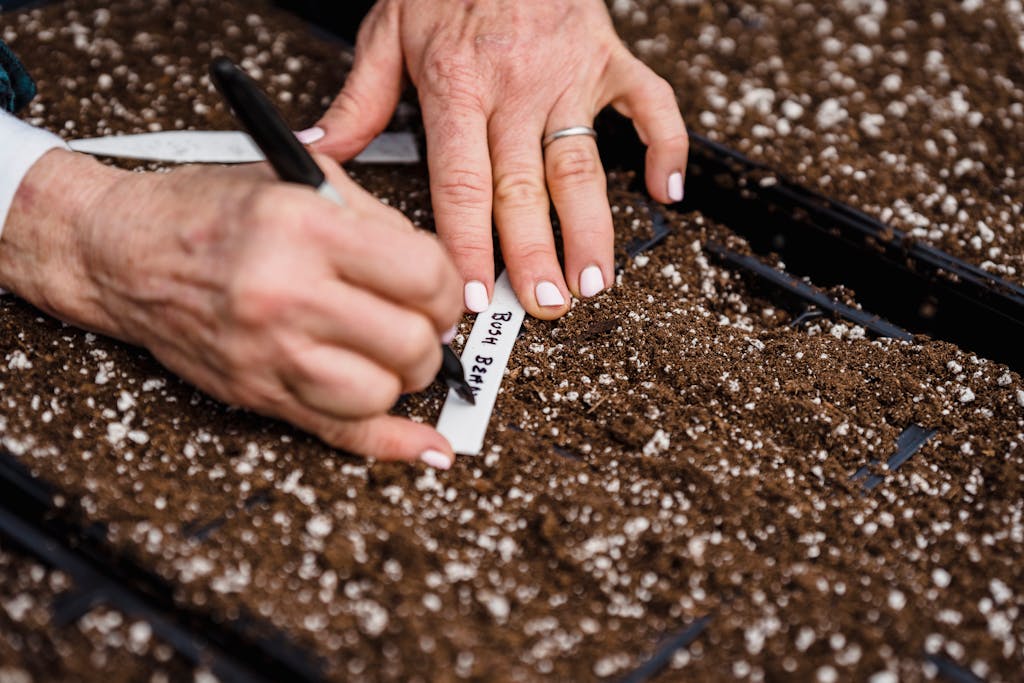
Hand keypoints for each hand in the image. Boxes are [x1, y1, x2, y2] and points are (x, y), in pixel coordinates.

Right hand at [0, 150, 462, 466]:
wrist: (122, 254)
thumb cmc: (207, 213)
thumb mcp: (299, 182)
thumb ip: (376, 221)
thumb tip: (437, 272)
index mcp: (305, 230)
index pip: (423, 277)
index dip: (446, 287)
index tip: (438, 288)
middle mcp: (287, 295)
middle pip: (409, 342)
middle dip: (431, 335)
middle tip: (420, 321)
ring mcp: (270, 353)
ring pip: (382, 394)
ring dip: (404, 378)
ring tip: (391, 352)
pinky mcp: (258, 393)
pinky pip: (341, 433)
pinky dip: (394, 444)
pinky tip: (428, 445)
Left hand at [308, 0, 687, 318]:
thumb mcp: (388, 30)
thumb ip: (358, 100)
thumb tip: (321, 154)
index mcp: (458, 85)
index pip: (461, 182)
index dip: (468, 243)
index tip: (474, 292)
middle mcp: (516, 88)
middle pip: (523, 188)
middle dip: (534, 254)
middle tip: (544, 305)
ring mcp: (570, 76)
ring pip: (582, 165)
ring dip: (591, 228)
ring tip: (594, 280)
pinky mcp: (609, 59)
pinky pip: (650, 105)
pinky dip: (665, 146)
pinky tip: (664, 191)